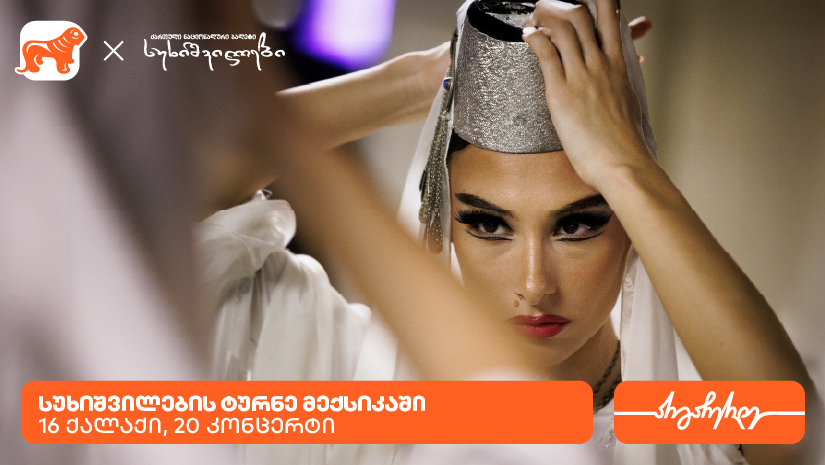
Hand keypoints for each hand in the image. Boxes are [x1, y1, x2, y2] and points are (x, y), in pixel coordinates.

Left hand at [522, 0, 654, 190]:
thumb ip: (628, 79)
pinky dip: (534, 37)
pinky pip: (546, 52)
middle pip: (583, 14)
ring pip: (564, 26)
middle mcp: (601, 64)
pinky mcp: (562, 91)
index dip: (597, 4)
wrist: (622, 163)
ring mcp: (582, 76)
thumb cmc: (625, 141)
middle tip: (549, 9)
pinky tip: (527, 35)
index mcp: (620, 65)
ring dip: (544, 16)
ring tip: (534, 19)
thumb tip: (634, 68)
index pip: (611, 19)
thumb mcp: (631, 101)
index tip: (584, 4)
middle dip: (563, 6)